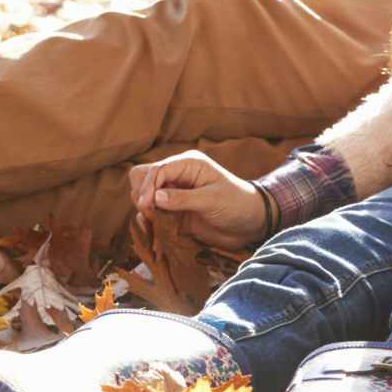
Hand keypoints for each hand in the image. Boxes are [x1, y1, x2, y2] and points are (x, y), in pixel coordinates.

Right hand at [127, 151, 267, 247]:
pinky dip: (147, 219)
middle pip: (143, 177)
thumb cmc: (237, 204)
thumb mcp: (212, 199)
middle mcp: (177, 175)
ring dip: (143, 207)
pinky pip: (151, 212)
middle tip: (150, 212)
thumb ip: (182, 198)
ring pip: (143, 194)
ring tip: (154, 221)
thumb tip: (154, 197)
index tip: (147, 206)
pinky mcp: (173, 211)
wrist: (250, 222)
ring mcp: (173, 193)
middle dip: (141, 193)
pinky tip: (152, 228)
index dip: (148, 186)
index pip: (156, 169)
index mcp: (188, 164)